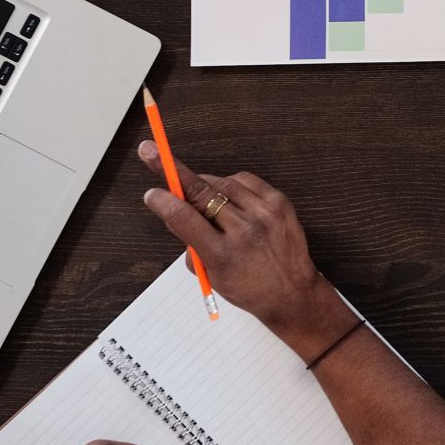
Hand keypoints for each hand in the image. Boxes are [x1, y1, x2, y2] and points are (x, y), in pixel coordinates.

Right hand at [137, 144, 357, 359]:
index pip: (184, 219)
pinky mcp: (279, 203)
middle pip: (200, 192)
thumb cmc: (249, 288)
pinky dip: (230, 184)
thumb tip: (175, 211)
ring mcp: (264, 214)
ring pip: (221, 183)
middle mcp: (244, 231)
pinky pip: (245, 180)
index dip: (163, 202)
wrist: (293, 293)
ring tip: (201, 196)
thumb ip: (192, 246)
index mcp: (222, 255)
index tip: (151, 193)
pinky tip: (228, 195)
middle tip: (151, 150)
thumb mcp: (212, 276)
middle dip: (172, 170)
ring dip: (204, 184)